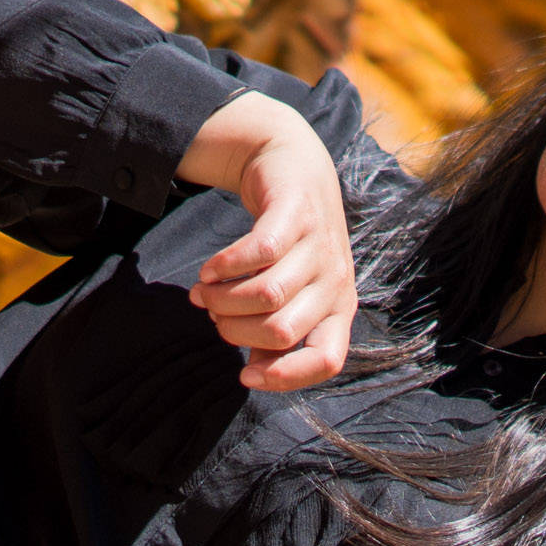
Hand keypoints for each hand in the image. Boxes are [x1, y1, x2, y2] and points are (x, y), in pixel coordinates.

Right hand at [177, 91, 357, 390]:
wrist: (295, 167)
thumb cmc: (292, 245)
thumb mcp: (295, 292)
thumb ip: (277, 336)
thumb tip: (254, 376)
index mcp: (340, 308)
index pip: (327, 360)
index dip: (285, 378)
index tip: (244, 377)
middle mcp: (337, 280)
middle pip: (282, 331)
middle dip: (235, 331)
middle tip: (215, 316)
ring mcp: (319, 245)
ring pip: (266, 295)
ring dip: (222, 299)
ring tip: (205, 292)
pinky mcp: (296, 213)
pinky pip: (258, 252)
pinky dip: (224, 267)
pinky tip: (209, 269)